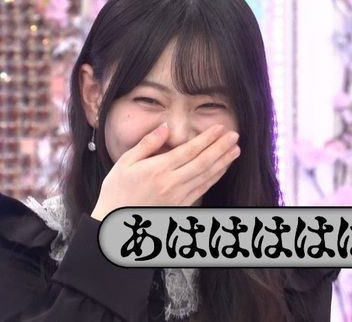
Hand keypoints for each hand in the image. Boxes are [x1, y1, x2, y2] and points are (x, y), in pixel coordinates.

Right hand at [90, 123, 239, 219]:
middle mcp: (171, 183)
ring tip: (235, 150)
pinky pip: (202, 190)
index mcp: (157, 169)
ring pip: (206, 177)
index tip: (219, 128)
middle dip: (221, 148)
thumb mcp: (125, 163)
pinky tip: (221, 169)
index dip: (207, 138)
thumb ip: (147, 144)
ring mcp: (178, 197)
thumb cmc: (117, 191)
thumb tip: (164, 127)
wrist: (115, 223)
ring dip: (223, 162)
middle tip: (235, 135)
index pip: (189, 150)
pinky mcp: (180, 207)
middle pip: (203, 163)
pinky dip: (215, 178)